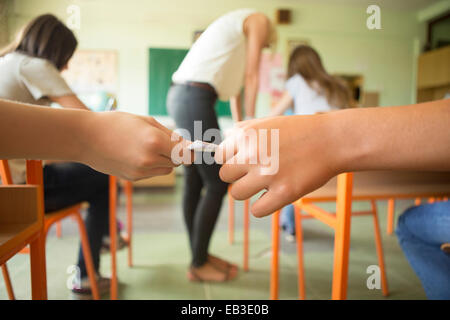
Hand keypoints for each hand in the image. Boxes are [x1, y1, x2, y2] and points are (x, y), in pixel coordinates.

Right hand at [80, 111, 191, 180]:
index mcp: (155, 142)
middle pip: (178, 162)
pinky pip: (152, 173)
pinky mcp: (133, 178)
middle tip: (166, 142)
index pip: (186, 153)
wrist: (85, 138)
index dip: (193, 151)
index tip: (196, 148)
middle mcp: (149, 160)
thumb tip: (186, 144)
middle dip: (176, 153)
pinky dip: (151, 165)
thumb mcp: (145, 121)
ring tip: (147, 146)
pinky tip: (136, 154)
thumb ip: (168, 134)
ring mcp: (140, 172)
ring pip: (166, 169)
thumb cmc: (116, 123)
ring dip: (164, 160)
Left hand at [215, 115, 343, 216]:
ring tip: (265, 184)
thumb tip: (223, 142)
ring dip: (248, 192)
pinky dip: (262, 207)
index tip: (243, 162)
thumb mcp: (268, 122)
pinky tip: (273, 196)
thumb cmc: (299, 131)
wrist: (331, 140)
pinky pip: (256, 210)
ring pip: (236, 194)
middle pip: (225, 176)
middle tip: (255, 173)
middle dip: (238, 176)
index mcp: (246, 135)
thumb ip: (243, 131)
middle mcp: (253, 153)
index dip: (231, 160)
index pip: (219, 156)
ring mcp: (268, 174)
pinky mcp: (283, 193)